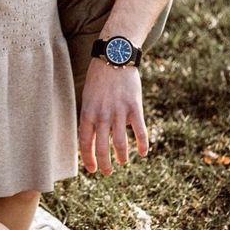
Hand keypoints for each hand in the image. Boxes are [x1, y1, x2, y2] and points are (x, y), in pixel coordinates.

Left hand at [78, 60, 148, 174]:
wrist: (115, 56)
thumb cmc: (99, 77)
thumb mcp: (88, 95)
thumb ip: (91, 115)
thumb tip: (93, 136)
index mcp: (88, 111)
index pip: (85, 141)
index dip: (88, 158)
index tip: (92, 169)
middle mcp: (102, 114)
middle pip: (102, 146)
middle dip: (104, 163)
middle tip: (107, 172)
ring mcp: (119, 111)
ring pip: (120, 142)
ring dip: (121, 156)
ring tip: (123, 163)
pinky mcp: (135, 107)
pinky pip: (139, 130)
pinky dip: (142, 144)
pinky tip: (143, 153)